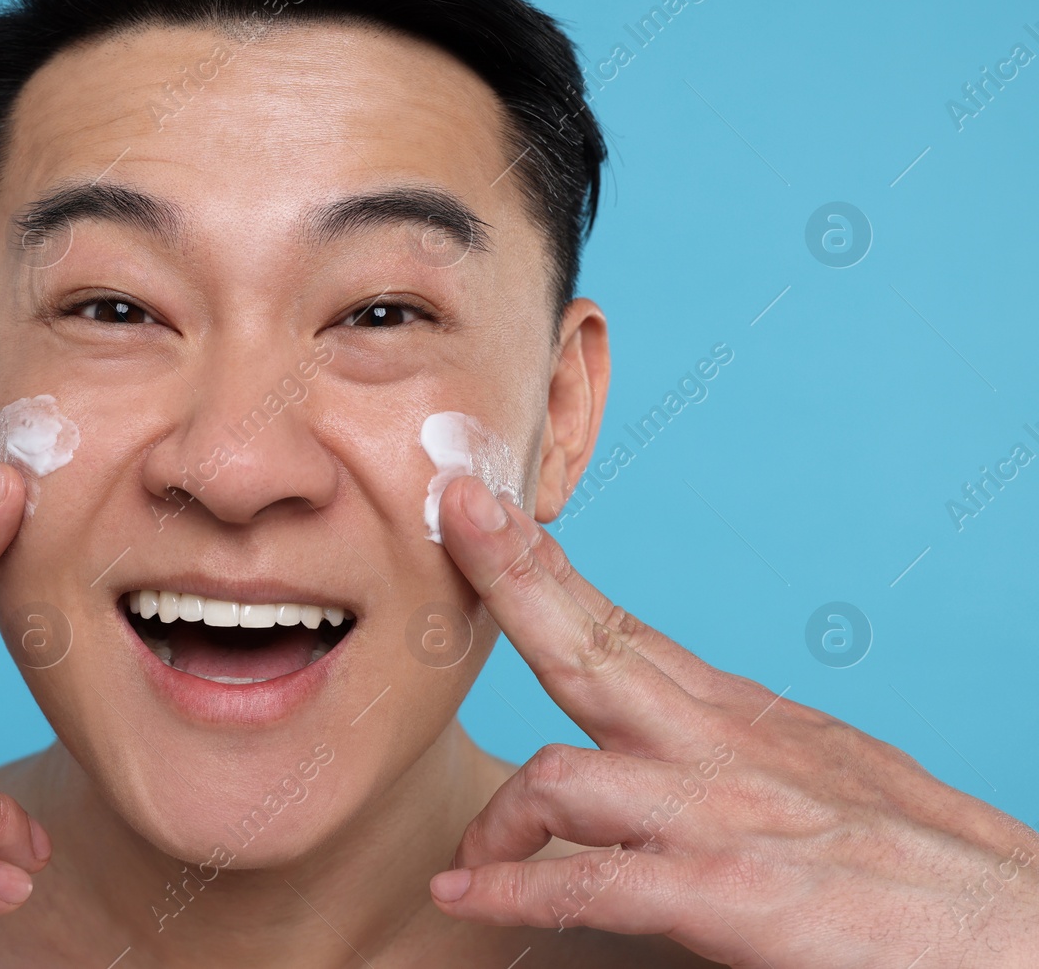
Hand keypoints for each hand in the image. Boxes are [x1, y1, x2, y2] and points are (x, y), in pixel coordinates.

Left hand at [428, 476, 1038, 967]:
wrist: (1022, 934)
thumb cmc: (921, 867)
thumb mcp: (824, 777)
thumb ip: (737, 752)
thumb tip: (676, 750)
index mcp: (740, 717)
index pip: (622, 625)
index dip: (545, 566)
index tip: (487, 509)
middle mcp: (722, 746)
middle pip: (590, 643)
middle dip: (515, 574)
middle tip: (454, 514)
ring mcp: (722, 814)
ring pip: (563, 773)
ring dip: (499, 817)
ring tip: (475, 854)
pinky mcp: (731, 892)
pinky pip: (591, 882)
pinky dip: (515, 888)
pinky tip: (465, 895)